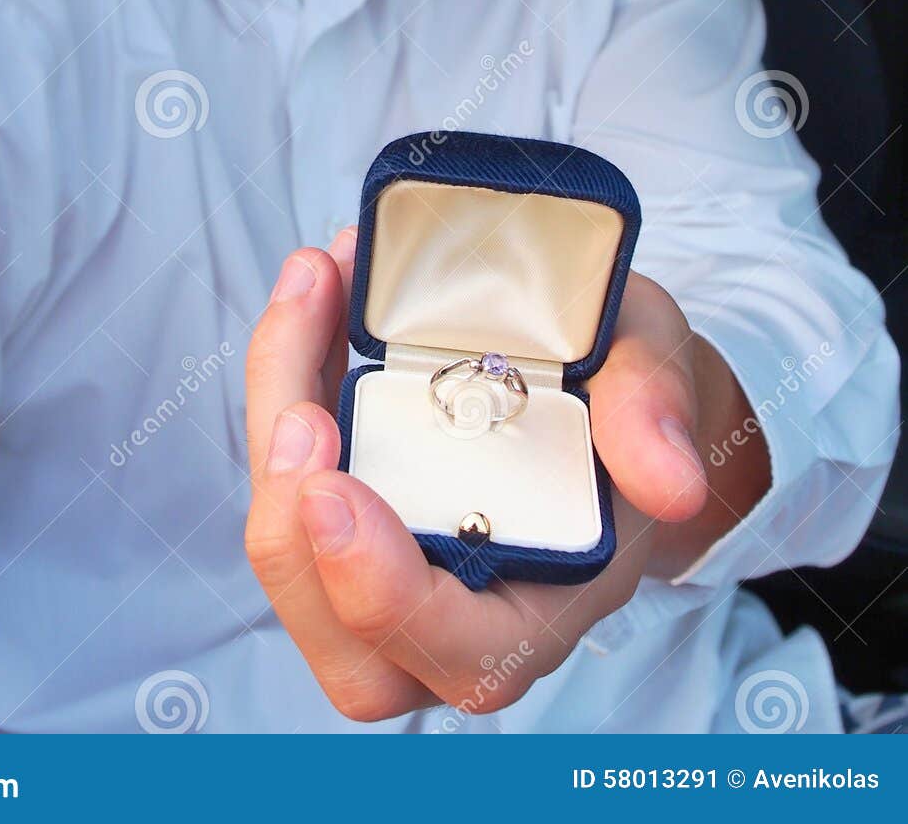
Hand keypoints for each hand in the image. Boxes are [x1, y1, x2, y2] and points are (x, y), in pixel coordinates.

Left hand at [245, 231, 765, 721]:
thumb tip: (671, 480)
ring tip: (311, 295)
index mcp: (550, 602)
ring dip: (276, 423)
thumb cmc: (626, 387)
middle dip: (295, 522)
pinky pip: (287, 471)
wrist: (604, 375)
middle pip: (342, 632)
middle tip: (301, 406)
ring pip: (291, 552)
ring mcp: (388, 562)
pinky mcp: (346, 498)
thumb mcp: (655, 370)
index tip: (336, 491)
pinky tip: (314, 291)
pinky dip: (284, 378)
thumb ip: (655, 414)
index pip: (460, 655)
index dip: (383, 593)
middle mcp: (456, 610)